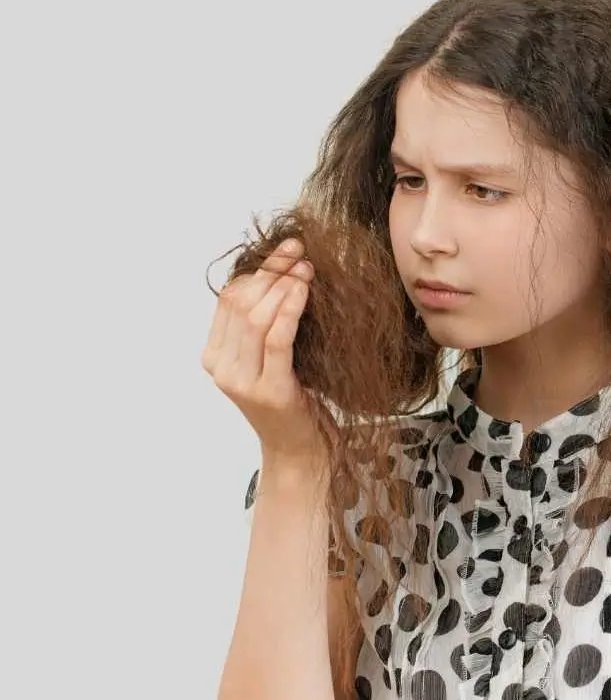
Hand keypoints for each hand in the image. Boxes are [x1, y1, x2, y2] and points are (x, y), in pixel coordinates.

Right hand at [202, 238, 325, 461]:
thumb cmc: (292, 398)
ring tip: (307, 269)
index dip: (257, 270)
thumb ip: (264, 324)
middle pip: (240, 303)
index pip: (229, 299)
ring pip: (255, 318)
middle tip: (299, 254)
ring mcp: (242, 381)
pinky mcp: (269, 390)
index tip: (286, 251)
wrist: (301, 449)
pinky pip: (276, 340)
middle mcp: (222, 367)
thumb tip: (281, 273)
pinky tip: (304, 292)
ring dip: (283, 287)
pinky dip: (290, 310)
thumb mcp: (270, 357)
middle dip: (271, 272)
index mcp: (214, 355)